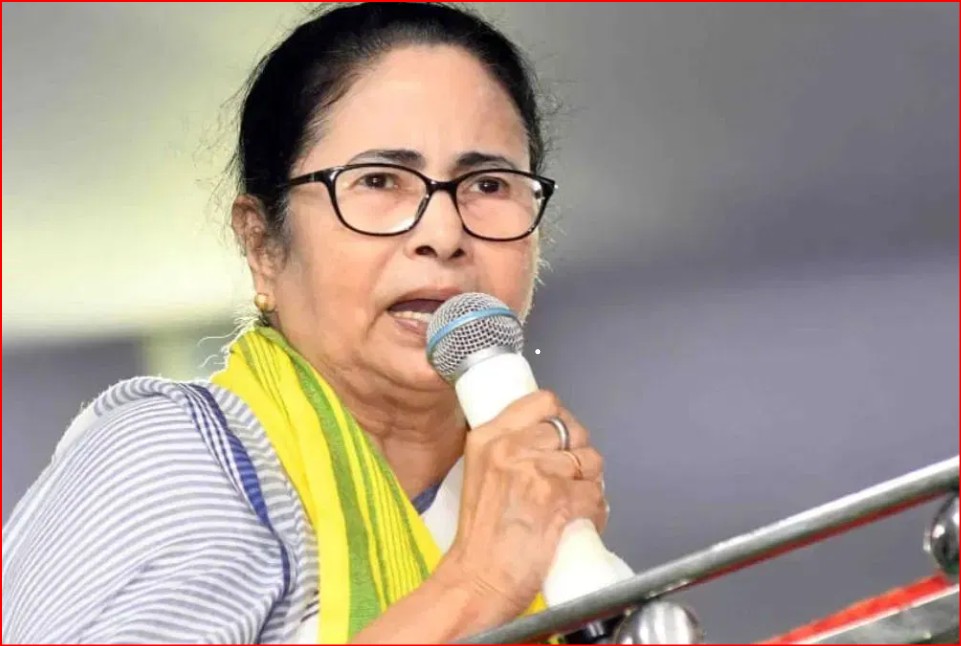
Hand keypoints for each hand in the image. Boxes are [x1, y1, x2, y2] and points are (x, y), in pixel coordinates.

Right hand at [437, 390, 606, 621]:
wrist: (477, 581)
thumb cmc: (480, 538)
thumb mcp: (481, 474)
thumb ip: (509, 451)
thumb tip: (550, 440)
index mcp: (489, 437)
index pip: (543, 401)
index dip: (562, 420)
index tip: (563, 439)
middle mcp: (511, 448)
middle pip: (571, 429)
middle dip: (579, 453)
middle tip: (572, 477)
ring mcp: (536, 472)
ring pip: (590, 461)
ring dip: (590, 482)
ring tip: (576, 502)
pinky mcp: (558, 500)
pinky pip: (595, 495)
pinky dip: (596, 510)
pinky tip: (581, 521)